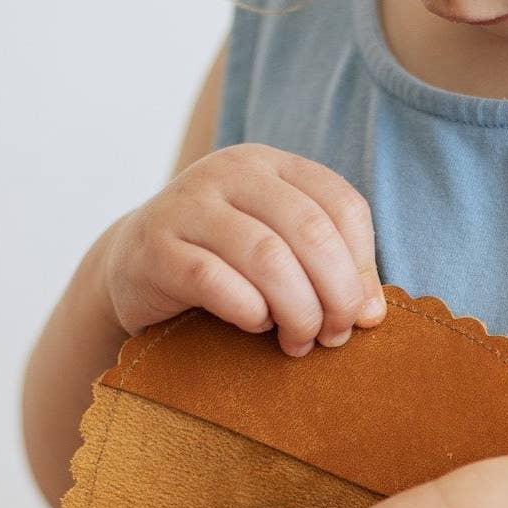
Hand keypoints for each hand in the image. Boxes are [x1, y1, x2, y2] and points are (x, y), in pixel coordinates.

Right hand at [102, 142, 387, 354]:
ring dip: (297, 312)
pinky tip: (254, 327)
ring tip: (298, 342)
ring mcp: (188, 204)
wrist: (134, 268)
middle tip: (333, 337)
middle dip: (335, 297)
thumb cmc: (224, 266)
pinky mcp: (155, 247)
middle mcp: (230, 172)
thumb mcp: (282, 255)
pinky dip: (248, 314)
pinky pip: (215, 281)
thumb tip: (373, 314)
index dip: (362, 267)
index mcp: (271, 166)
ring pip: (268, 258)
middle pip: (312, 233)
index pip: (343, 205)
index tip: (361, 314)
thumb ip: (331, 272)